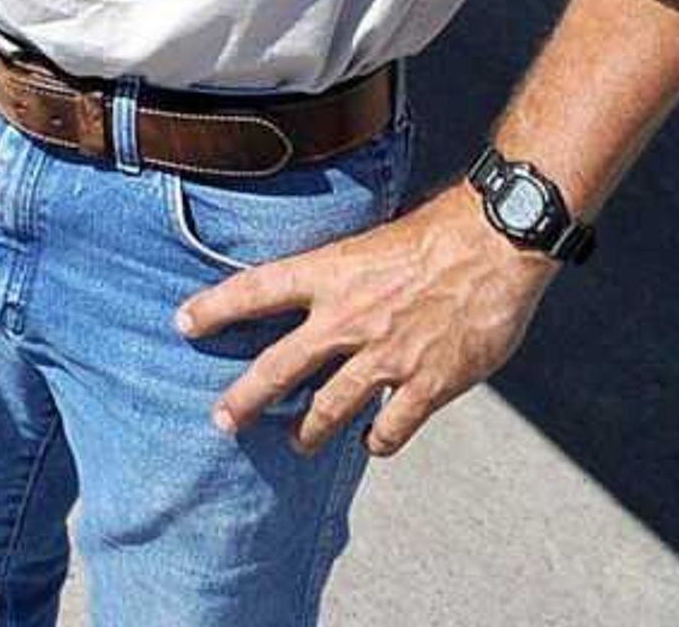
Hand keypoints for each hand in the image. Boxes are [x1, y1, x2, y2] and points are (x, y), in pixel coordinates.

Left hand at [177, 187, 555, 458]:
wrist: (495, 244)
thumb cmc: (437, 235)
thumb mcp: (369, 244)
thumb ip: (341, 275)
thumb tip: (320, 293)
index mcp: (330, 273)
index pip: (255, 290)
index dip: (215, 307)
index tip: (184, 323)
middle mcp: (348, 318)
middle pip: (280, 366)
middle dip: (245, 397)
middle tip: (222, 420)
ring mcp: (386, 356)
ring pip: (329, 409)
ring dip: (308, 432)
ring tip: (297, 442)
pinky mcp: (426, 384)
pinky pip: (390, 428)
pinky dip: (376, 441)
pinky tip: (371, 442)